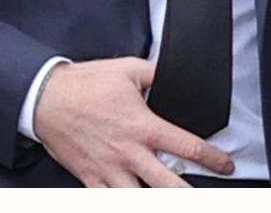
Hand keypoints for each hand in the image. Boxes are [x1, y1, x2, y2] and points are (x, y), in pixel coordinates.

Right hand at [32, 58, 233, 187]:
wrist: (45, 99)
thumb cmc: (86, 84)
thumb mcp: (131, 70)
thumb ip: (160, 74)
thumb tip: (179, 74)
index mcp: (144, 127)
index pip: (188, 148)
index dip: (212, 159)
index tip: (225, 166)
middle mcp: (128, 152)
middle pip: (167, 183)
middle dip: (189, 193)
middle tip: (206, 196)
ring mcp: (108, 168)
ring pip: (137, 197)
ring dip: (157, 200)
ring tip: (173, 201)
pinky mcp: (88, 176)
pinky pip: (107, 199)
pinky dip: (121, 202)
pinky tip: (132, 199)